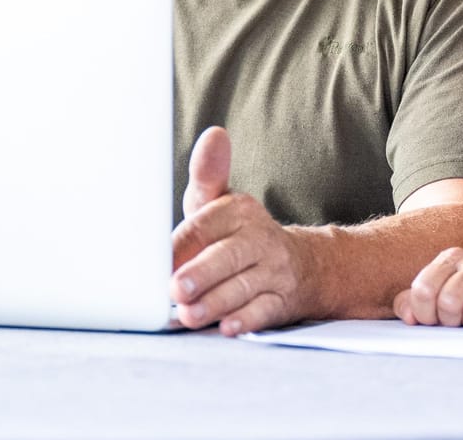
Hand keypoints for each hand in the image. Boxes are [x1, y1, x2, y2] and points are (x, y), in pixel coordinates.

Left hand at [170, 126, 313, 335]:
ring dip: (216, 303)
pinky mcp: (284, 300)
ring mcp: (274, 270)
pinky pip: (266, 311)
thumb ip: (208, 174)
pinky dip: (247, 320)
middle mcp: (259, 238)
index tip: (160, 259)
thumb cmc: (239, 235)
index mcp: (239, 211)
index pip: (206, 225)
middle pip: (227, 257)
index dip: (182, 245)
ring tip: (189, 315)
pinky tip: (228, 328)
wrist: (303, 264)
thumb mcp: (221, 203)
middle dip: (201, 273)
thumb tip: (214, 135)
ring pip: (244, 287)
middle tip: (175, 289)